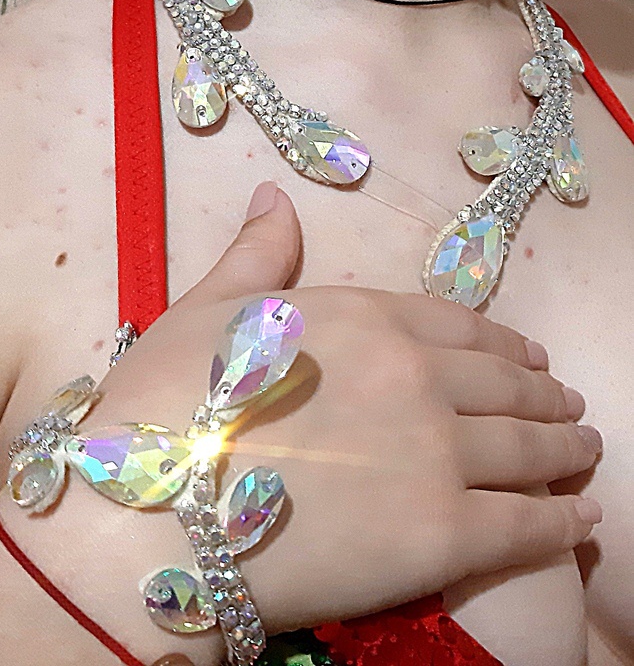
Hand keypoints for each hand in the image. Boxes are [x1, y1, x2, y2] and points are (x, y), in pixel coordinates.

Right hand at [83, 182, 601, 639]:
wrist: (145, 510)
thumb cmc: (165, 404)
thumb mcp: (207, 311)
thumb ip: (257, 255)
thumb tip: (274, 195)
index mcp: (365, 319)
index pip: (457, 325)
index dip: (501, 342)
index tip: (528, 356)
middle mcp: (417, 375)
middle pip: (505, 384)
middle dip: (544, 392)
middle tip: (570, 404)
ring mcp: (437, 454)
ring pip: (528, 447)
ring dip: (565, 446)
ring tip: (586, 447)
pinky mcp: (443, 536)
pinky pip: (525, 524)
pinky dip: (561, 520)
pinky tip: (582, 519)